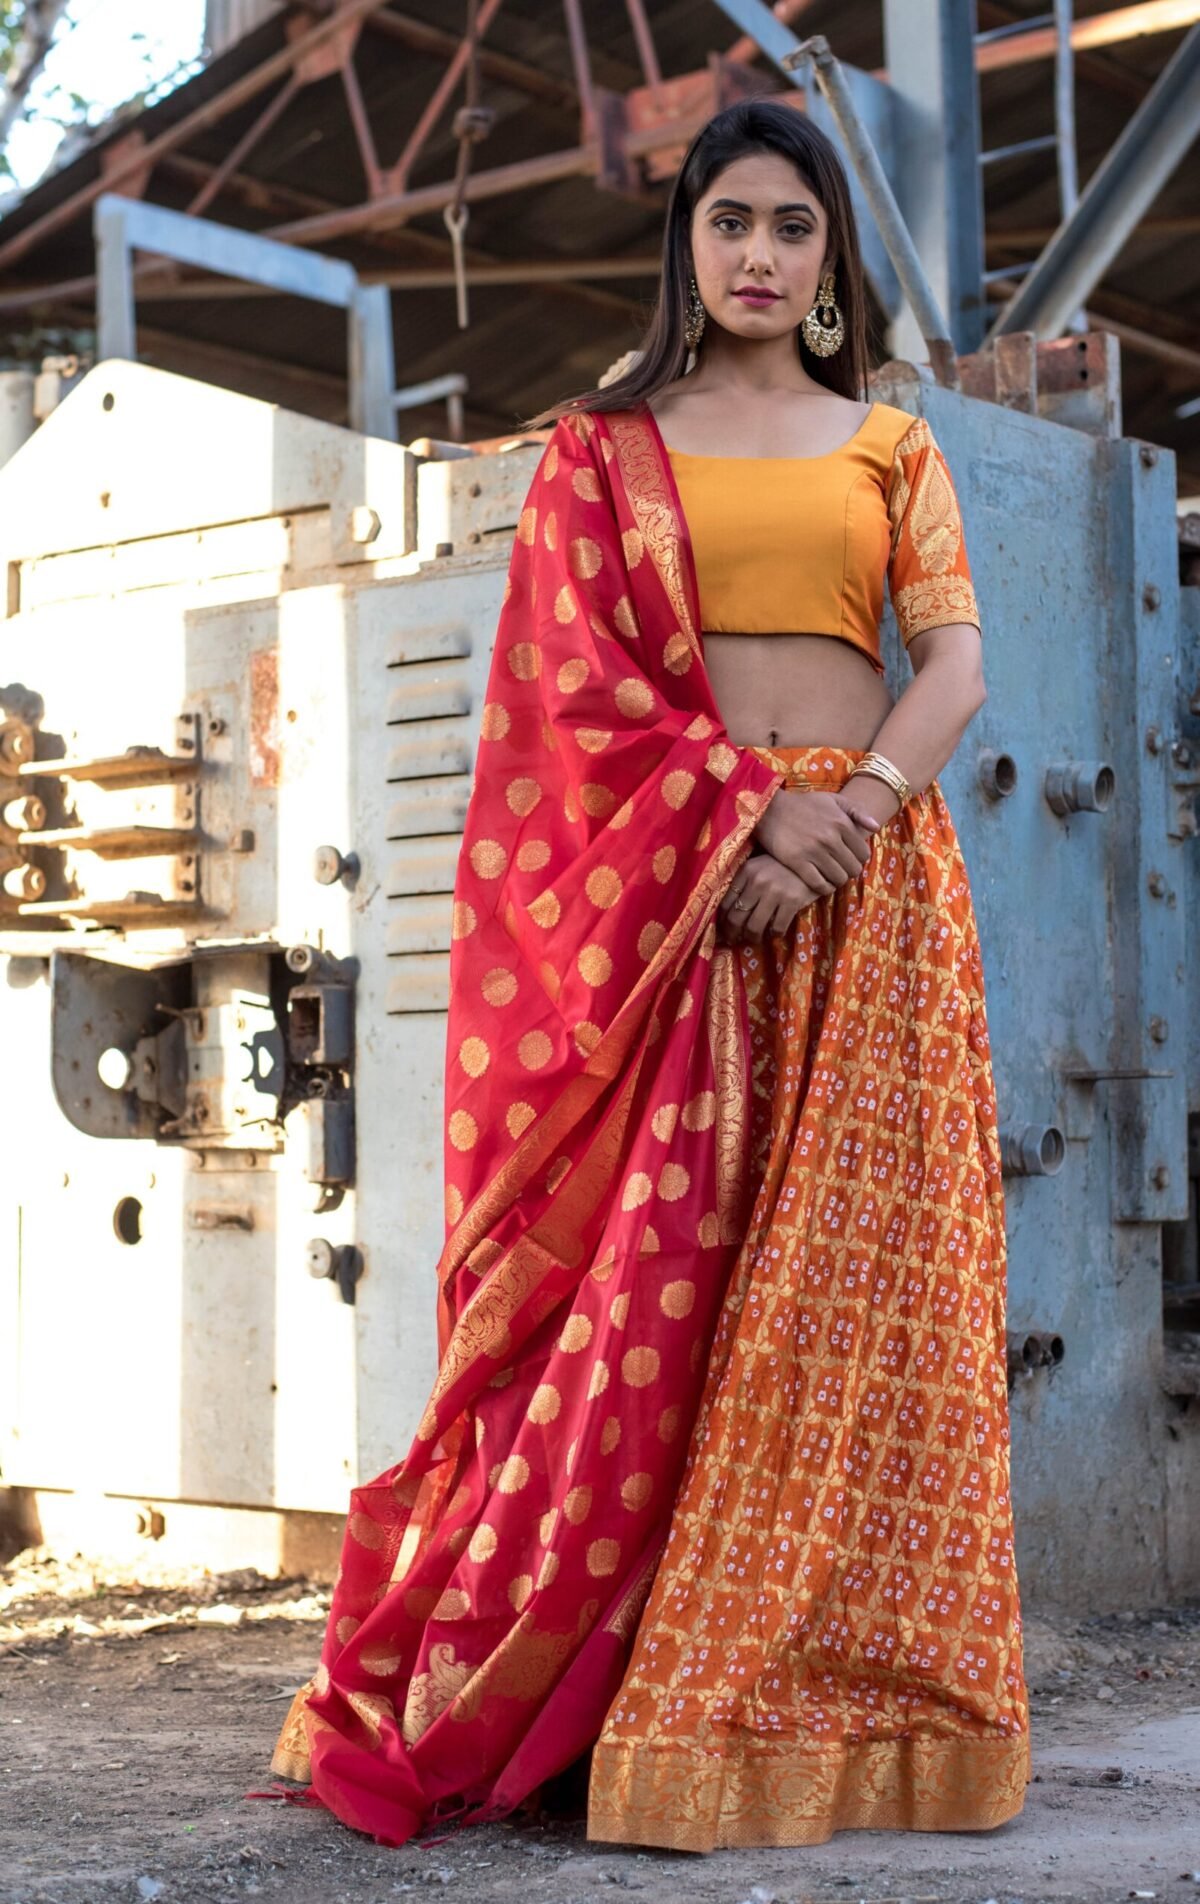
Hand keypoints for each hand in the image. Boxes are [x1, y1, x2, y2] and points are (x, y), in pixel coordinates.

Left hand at [717, 850, 822, 945]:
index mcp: (746, 871)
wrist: (816, 859)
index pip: (726, 903)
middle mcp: (757, 881)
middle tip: (733, 941)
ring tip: (753, 939)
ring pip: (754, 926)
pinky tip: (774, 933)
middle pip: (736, 917)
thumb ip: (745, 883)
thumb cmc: (784, 865)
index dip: (722, 921)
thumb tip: (730, 911)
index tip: (722, 930)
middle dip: (732, 934)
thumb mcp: (760, 867)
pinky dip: (774, 934)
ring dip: (752, 938)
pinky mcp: (792, 901)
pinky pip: (777, 927)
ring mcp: (775, 892)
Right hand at [754, 789, 880, 895]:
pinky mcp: (798, 863)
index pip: (863, 853)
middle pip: (853, 868)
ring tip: (831, 876)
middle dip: (849, 871)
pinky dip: (824, 888)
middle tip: (841, 869)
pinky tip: (821, 884)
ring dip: (837, 880)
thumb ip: (857, 811)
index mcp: (841, 823)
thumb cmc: (803, 804)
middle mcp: (830, 838)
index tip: (850, 859)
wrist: (770, 809)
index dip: (859, 859)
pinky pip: (819, 884)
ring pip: (838, 878)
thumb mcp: (832, 799)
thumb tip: (875, 827)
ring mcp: (814, 852)